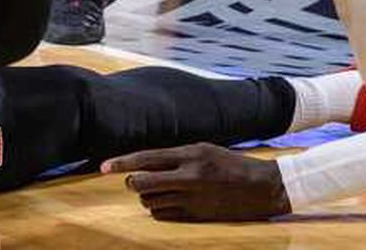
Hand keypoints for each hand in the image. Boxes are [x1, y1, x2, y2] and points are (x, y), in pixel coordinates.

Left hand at [102, 143, 290, 221]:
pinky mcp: (196, 215)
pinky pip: (163, 215)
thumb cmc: (232, 164)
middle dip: (133, 182)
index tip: (104, 166)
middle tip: (135, 181)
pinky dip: (159, 209)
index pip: (147, 157)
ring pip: (150, 200)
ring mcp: (192, 197)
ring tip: (160, 191)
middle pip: (142, 182)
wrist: (262, 187)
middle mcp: (189, 175)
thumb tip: (148, 163)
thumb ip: (179, 155)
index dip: (123, 162)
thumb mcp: (206, 150)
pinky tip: (168, 203)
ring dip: (148, 197)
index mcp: (191, 153)